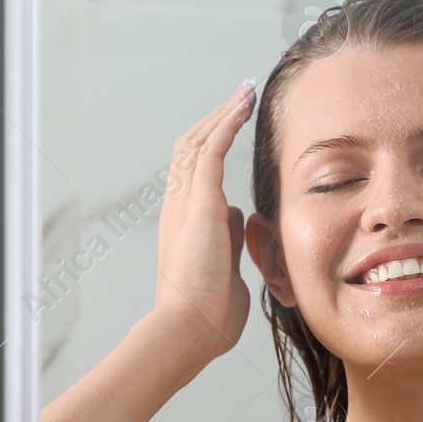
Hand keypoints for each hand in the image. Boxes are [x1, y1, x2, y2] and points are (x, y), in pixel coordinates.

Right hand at [151, 80, 256, 362]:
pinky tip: (242, 105)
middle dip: (217, 119)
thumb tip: (239, 219)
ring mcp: (186, 202)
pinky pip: (211, 150)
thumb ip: (230, 240)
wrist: (188, 330)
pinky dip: (226, 123)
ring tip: (243, 92)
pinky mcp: (200, 202)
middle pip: (191, 147)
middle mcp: (178, 205)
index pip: (194, 171)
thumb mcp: (225, 267)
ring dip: (222, 114)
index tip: (234, 125)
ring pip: (199, 142)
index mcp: (184, 222)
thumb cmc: (208, 315)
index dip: (213, 144)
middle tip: (239, 97)